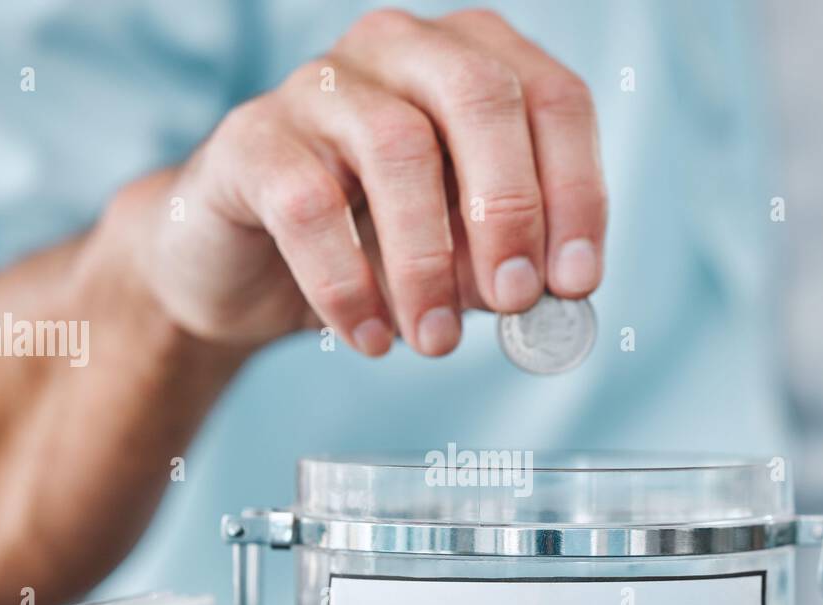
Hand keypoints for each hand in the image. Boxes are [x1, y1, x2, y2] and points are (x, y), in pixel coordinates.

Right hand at [136, 7, 606, 356]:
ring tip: (436, 339)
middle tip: (514, 300)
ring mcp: (320, 83)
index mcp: (470, 61)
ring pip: (397, 146)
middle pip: (480, 95)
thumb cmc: (371, 248)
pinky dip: (349, 284)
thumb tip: (552, 296)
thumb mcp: (460, 255)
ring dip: (428, 259)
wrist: (246, 270)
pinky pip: (310, 204)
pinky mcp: (252, 138)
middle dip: (510, 207)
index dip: (576, 192)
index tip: (576, 283)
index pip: (552, 100)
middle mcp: (399, 47)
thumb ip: (507, 263)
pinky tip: (369, 337)